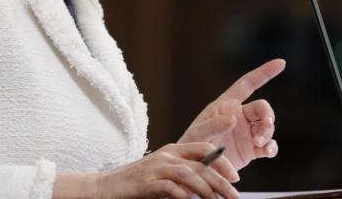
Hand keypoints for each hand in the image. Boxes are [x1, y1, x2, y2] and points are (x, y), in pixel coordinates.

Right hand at [90, 142, 239, 198]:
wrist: (106, 187)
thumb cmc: (137, 184)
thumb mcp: (163, 175)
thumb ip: (183, 177)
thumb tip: (209, 188)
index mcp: (172, 150)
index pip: (203, 147)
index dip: (222, 161)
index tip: (235, 177)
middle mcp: (166, 155)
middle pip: (201, 164)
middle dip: (221, 180)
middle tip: (235, 195)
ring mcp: (156, 168)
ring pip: (189, 174)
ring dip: (207, 189)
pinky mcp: (146, 182)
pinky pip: (170, 187)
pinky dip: (183, 195)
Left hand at [178, 58, 285, 170]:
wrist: (193, 170)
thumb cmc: (190, 147)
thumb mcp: (196, 134)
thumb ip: (212, 125)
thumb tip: (233, 118)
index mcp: (226, 105)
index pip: (247, 83)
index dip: (264, 72)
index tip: (281, 62)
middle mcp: (239, 116)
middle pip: (263, 107)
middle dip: (268, 116)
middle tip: (264, 129)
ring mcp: (247, 133)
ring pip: (268, 126)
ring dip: (268, 133)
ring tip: (259, 144)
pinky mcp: (251, 150)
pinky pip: (268, 146)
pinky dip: (271, 148)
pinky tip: (267, 151)